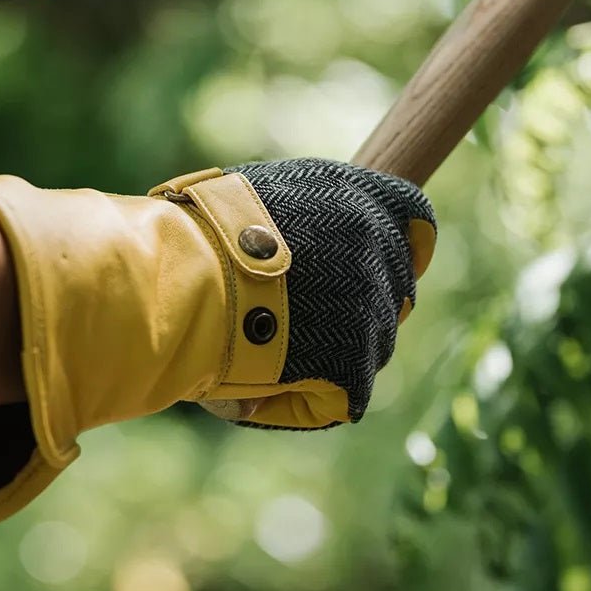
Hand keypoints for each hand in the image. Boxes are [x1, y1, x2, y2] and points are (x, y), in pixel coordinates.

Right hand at [0, 158, 434, 523]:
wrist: (176, 283)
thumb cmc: (188, 237)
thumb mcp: (246, 201)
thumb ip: (291, 216)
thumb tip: (291, 231)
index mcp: (352, 194)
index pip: (415, 216)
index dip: (405, 245)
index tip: (400, 262)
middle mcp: (374, 244)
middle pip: (397, 290)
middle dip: (363, 308)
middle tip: (310, 322)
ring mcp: (371, 305)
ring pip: (373, 345)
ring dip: (333, 354)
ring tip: (270, 352)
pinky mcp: (356, 362)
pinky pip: (345, 394)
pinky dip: (310, 397)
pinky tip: (264, 383)